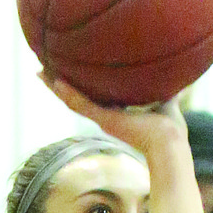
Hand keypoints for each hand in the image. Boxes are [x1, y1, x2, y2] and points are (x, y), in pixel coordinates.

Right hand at [42, 74, 186, 152]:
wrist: (169, 143)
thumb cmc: (171, 129)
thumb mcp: (166, 101)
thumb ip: (165, 87)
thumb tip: (173, 69)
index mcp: (119, 114)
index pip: (95, 98)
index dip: (82, 86)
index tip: (71, 73)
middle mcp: (108, 117)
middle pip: (78, 98)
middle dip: (61, 84)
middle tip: (44, 70)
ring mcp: (104, 120)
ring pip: (73, 101)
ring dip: (55, 87)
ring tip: (39, 72)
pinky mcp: (104, 121)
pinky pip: (81, 105)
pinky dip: (67, 93)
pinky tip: (53, 81)